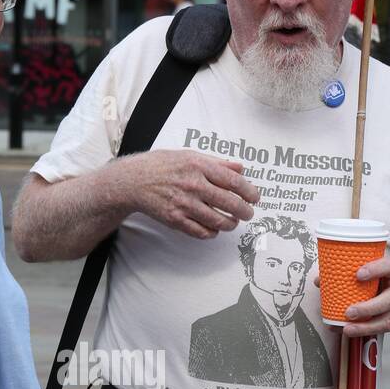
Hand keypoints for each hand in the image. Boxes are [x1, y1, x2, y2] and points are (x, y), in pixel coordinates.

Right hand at [121, 149, 258, 238]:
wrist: (134, 181)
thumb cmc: (163, 166)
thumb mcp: (190, 156)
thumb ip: (217, 163)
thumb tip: (240, 168)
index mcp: (199, 166)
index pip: (233, 181)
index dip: (249, 191)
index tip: (255, 197)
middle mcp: (193, 185)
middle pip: (229, 203)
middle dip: (244, 211)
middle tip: (248, 213)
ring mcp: (184, 204)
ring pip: (218, 221)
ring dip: (230, 224)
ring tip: (232, 222)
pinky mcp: (175, 219)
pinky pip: (201, 231)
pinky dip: (212, 232)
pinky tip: (214, 229)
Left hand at [315, 253, 389, 337]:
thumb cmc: (386, 278)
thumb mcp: (375, 270)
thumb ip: (349, 272)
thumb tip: (319, 280)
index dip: (376, 270)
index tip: (358, 274)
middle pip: (389, 300)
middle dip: (368, 308)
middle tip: (349, 312)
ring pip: (387, 319)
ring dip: (366, 326)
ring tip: (347, 328)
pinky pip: (381, 329)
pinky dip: (364, 332)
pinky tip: (349, 331)